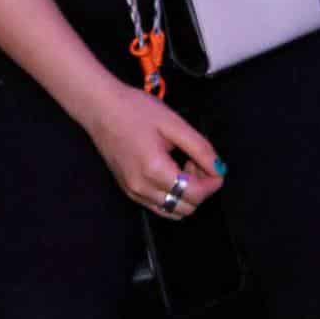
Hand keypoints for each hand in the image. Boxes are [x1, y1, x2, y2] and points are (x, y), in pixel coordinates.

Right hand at [78, 83, 224, 216]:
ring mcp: (133, 192)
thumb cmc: (135, 110)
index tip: (216, 166)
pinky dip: (171, 194)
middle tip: (197, 161)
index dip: (212, 182)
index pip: (195, 194)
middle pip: (186, 207)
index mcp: (155, 170)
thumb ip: (200, 148)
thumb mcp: (173, 123)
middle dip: (200, 188)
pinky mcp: (128, 190)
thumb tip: (218, 168)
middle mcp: (142, 188)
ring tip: (183, 165)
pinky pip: (158, 205)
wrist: (101, 108)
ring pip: (173, 211)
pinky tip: (169, 170)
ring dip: (186, 193)